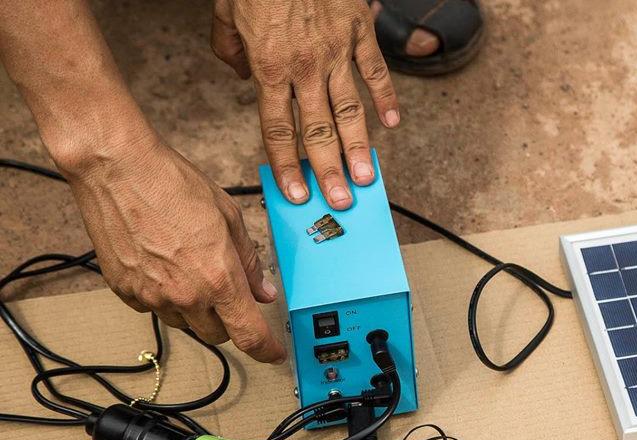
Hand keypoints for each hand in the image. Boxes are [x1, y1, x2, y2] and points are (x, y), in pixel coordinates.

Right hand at [67, 135, 286, 363]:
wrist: (117, 170)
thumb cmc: (173, 185)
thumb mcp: (230, 218)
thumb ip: (248, 262)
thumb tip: (263, 291)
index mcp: (219, 279)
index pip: (249, 334)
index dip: (266, 349)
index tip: (273, 353)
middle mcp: (185, 295)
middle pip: (217, 334)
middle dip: (230, 321)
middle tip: (230, 293)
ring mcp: (151, 296)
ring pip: (185, 323)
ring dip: (197, 310)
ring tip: (192, 268)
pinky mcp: (125, 292)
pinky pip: (154, 308)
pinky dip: (166, 297)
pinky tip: (165, 265)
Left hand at [211, 0, 398, 210]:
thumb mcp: (226, 12)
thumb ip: (229, 50)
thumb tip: (240, 73)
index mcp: (268, 66)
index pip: (278, 128)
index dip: (287, 165)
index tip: (296, 193)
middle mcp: (304, 66)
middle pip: (318, 130)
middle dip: (328, 171)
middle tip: (340, 203)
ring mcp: (336, 51)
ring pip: (350, 110)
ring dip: (358, 148)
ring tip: (365, 179)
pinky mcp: (358, 32)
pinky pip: (375, 71)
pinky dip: (386, 98)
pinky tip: (392, 124)